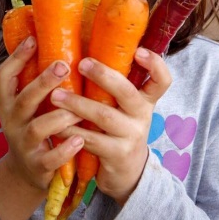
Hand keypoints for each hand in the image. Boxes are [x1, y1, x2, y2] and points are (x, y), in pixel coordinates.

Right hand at [0, 36, 83, 190]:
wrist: (26, 172)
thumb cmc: (33, 125)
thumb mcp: (29, 104)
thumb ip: (38, 81)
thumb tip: (60, 43)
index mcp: (9, 102)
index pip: (4, 77)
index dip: (16, 58)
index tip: (33, 39)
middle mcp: (13, 121)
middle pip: (24, 99)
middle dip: (43, 82)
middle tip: (63, 66)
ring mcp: (24, 143)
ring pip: (39, 128)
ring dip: (61, 116)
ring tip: (80, 109)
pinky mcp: (38, 165)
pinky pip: (50, 158)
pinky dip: (65, 149)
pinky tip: (80, 139)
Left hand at [50, 47, 171, 204]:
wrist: (127, 172)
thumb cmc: (119, 127)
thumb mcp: (124, 107)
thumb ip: (114, 86)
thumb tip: (85, 47)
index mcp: (146, 99)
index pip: (162, 80)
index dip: (155, 65)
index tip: (139, 51)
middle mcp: (142, 115)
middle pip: (127, 92)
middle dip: (103, 76)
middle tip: (81, 64)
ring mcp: (132, 135)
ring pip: (104, 116)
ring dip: (77, 104)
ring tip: (56, 95)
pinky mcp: (118, 154)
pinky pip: (91, 140)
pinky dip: (71, 131)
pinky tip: (56, 125)